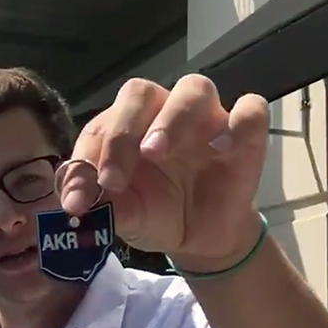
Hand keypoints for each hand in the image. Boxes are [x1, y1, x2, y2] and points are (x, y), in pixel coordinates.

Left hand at [59, 75, 269, 272]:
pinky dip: (236, 124)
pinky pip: (250, 111)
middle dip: (121, 134)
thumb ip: (103, 206)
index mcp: (126, 127)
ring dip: (171, 118)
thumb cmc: (156, 214)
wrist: (199, 238)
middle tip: (112, 180)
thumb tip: (77, 203)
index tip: (77, 202)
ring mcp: (206, 119)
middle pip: (140, 93)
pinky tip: (220, 150)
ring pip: (193, 89)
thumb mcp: (125, 217)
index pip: (100, 126)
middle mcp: (163, 113)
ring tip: (155, 152)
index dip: (84, 160)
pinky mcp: (246, 135)